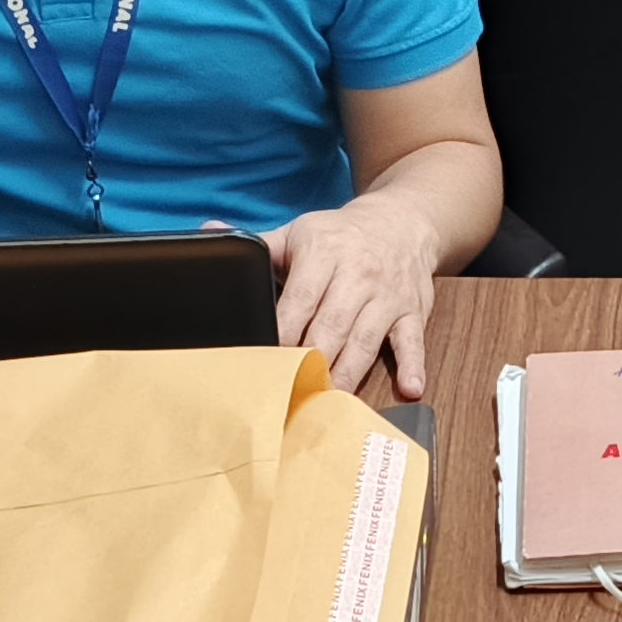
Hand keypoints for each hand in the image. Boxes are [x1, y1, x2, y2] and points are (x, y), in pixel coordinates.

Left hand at [267, 190, 441, 400]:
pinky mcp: (412, 311)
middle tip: (291, 392)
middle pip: (331, 325)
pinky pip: (412, 341)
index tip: (267, 360)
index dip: (283, 332)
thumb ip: (258, 242)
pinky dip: (413, 365)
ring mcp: (387, 295)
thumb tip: (208, 231)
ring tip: (329, 401)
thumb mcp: (300, 232)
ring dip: (347, 372)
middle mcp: (358, 273)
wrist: (404, 220)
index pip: (299, 299)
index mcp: (324, 252)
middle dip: (311, 360)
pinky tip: (410, 388)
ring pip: (365, 339)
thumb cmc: (342, 235)